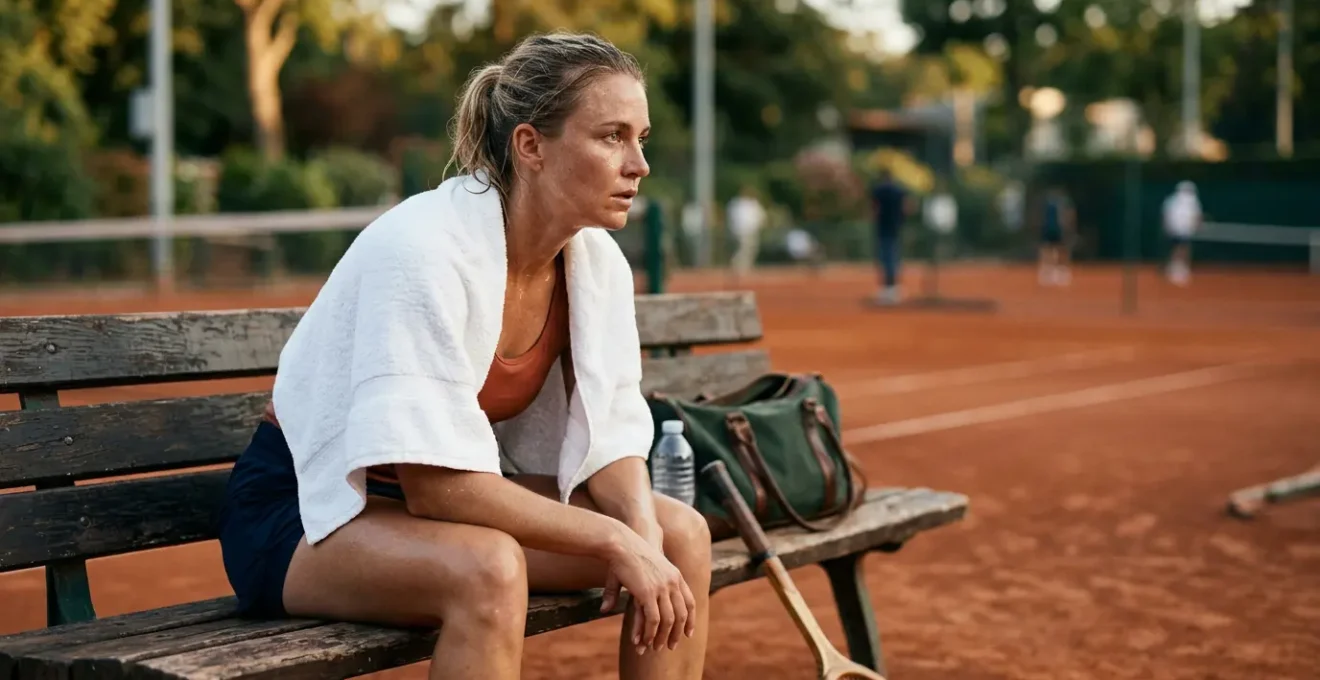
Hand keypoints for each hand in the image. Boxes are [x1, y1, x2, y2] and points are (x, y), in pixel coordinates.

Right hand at [599, 525, 695, 653]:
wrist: (622, 541)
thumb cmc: (627, 553)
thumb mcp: (635, 573)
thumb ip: (629, 591)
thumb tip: (605, 609)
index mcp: (675, 576)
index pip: (690, 602)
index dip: (690, 619)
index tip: (688, 633)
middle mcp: (672, 582)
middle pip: (681, 615)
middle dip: (676, 633)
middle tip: (671, 647)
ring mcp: (661, 588)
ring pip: (668, 621)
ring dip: (662, 637)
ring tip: (656, 649)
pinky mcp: (647, 593)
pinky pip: (654, 619)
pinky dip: (650, 633)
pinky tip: (644, 641)